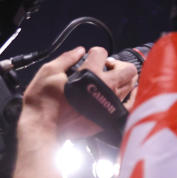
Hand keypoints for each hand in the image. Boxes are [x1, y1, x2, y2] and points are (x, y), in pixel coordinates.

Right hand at [21, 47, 137, 139]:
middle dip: (118, 64)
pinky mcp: (110, 116)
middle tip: (107, 67)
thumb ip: (67, 58)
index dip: (95, 52)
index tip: (91, 56)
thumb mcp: (49, 72)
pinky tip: (128, 92)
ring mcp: (110, 102)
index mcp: (90, 75)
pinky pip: (131, 104)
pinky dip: (131, 96)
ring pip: (131, 84)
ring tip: (113, 79)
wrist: (44, 126)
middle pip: (127, 69)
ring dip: (123, 78)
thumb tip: (79, 51)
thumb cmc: (44, 101)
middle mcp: (106, 88)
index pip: (101, 54)